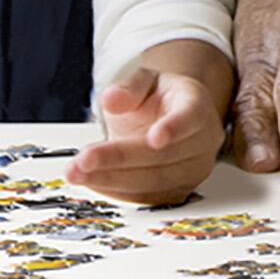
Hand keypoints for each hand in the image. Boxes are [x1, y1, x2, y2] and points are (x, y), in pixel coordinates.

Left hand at [67, 49, 227, 204]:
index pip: (190, 117)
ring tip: (77, 173)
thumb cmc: (158, 99)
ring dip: (112, 179)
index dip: (174, 128)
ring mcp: (193, 170)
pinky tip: (91, 181)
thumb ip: (129, 87)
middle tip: (84, 159)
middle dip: (120, 159)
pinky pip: (147, 197)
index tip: (154, 138)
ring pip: (154, 182)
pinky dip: (116, 191)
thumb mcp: (144, 81)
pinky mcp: (178, 191)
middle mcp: (202, 141)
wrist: (168, 119)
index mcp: (196, 106)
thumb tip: (111, 99)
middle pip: (164, 156)